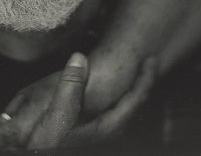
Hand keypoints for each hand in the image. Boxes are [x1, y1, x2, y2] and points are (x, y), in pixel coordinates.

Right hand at [0, 55, 155, 150]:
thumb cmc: (50, 143)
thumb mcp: (58, 114)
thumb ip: (70, 86)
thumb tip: (79, 57)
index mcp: (109, 125)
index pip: (137, 98)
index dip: (146, 77)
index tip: (151, 60)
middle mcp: (110, 130)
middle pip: (134, 103)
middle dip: (140, 82)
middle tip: (146, 63)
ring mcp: (102, 132)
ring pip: (123, 107)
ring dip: (128, 90)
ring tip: (131, 74)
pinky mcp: (92, 132)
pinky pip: (112, 110)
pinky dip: (115, 96)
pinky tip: (106, 92)